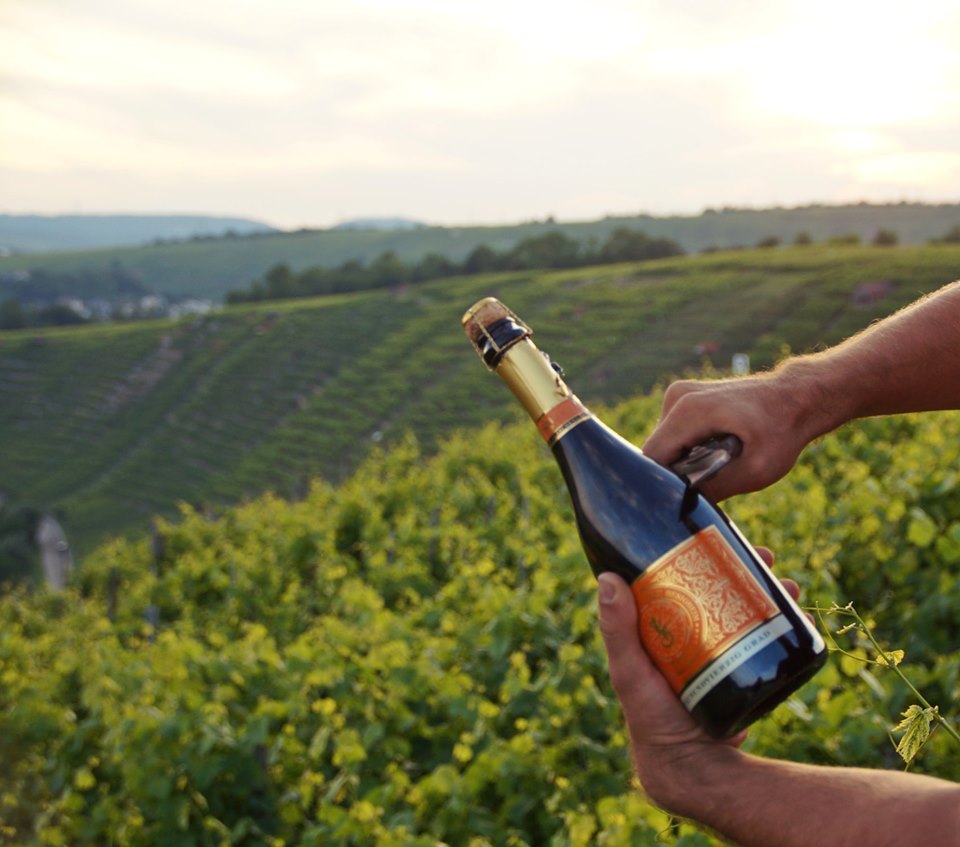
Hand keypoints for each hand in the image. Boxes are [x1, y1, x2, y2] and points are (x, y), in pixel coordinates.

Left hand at [597, 548, 799, 812]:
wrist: (690, 769)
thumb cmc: (650, 717)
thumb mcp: (631, 670)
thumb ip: (618, 631)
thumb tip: (607, 578)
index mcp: (659, 624)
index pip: (682, 575)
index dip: (704, 553)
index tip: (727, 537)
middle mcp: (689, 632)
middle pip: (721, 587)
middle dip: (749, 569)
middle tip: (771, 559)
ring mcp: (718, 651)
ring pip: (748, 609)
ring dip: (772, 592)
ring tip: (792, 585)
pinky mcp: (740, 671)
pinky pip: (764, 640)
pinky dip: (784, 626)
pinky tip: (802, 619)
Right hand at [642, 376, 812, 501]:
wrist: (798, 398)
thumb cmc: (781, 433)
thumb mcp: (755, 471)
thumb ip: (715, 490)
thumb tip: (683, 507)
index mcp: (690, 411)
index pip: (652, 457)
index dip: (662, 483)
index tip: (683, 499)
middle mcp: (677, 397)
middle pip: (656, 450)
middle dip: (674, 473)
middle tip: (707, 485)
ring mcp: (679, 394)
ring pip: (664, 444)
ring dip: (682, 462)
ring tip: (716, 465)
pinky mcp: (684, 398)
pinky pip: (673, 434)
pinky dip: (688, 449)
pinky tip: (714, 453)